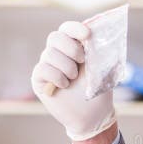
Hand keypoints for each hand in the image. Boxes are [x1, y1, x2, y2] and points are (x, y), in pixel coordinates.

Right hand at [31, 21, 115, 141]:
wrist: (92, 115)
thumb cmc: (98, 91)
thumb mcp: (103, 69)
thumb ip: (99, 52)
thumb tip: (98, 35)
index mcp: (74, 47)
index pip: (67, 29)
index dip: (75, 28)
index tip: (87, 35)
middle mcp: (58, 54)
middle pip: (54, 37)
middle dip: (70, 48)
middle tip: (82, 61)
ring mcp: (47, 66)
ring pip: (49, 54)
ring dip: (67, 67)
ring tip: (74, 79)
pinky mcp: (39, 80)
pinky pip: (42, 69)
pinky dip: (56, 77)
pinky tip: (64, 85)